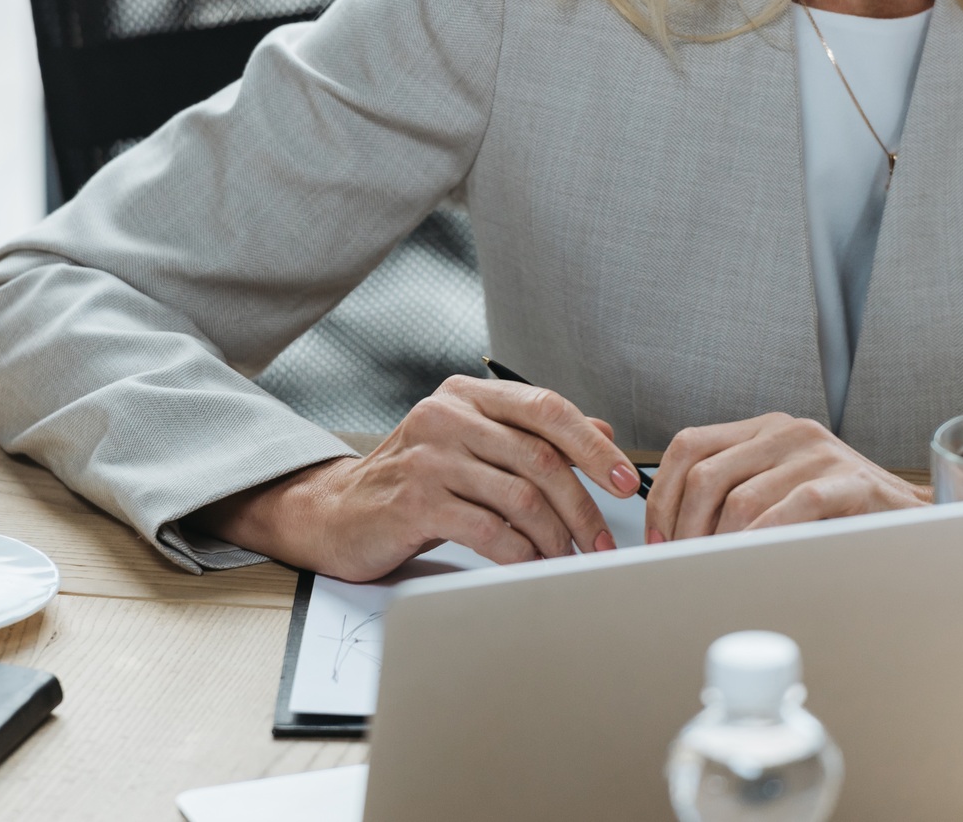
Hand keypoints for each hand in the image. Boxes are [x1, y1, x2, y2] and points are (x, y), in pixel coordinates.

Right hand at [189, 374, 641, 581]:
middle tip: (603, 543)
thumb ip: (530, 435)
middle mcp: (447, 416)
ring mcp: (428, 457)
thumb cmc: (412, 482)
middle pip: (541, 458)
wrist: (334, 513)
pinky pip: (489, 531)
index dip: (594, 447)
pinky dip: (521, 555)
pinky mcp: (414, 501)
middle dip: (584, 507)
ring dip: (556, 538)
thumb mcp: (472, 446)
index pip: (547, 408)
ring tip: (570, 561)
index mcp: (467, 395)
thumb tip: (603, 430)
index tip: (628, 482)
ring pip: (521, 498)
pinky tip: (533, 568)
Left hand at [644, 412, 927, 543]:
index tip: (657, 536)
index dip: (663, 495)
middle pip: (706, 475)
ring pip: (742, 499)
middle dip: (685, 527)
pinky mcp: (851, 481)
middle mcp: (787, 432)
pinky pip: (793, 510)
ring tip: (714, 571)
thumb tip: (672, 535)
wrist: (909, 520)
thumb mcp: (779, 488)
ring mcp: (820, 454)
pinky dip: (765, 540)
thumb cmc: (838, 512)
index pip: (689, 446)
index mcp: (763, 429)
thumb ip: (732, 495)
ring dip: (719, 544)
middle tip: (682, 563)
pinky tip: (755, 561)